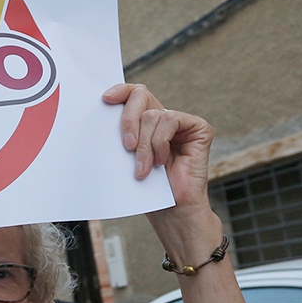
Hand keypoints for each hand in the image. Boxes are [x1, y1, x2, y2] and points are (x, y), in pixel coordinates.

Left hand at [102, 84, 213, 208]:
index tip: (106, 99)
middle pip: (141, 96)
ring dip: (144, 144)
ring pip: (152, 115)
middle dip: (128, 120)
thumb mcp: (125, 156)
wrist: (170, 211)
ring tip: (144, 168)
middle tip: (126, 146)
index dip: (121, 91)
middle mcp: (164, 118)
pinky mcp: (199, 128)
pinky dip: (160, 143)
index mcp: (145, 122)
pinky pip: (170, 120)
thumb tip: (103, 112)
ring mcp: (182, 122)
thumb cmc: (146, 188)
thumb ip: (120, 133)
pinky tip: (162, 161)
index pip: (133, 94)